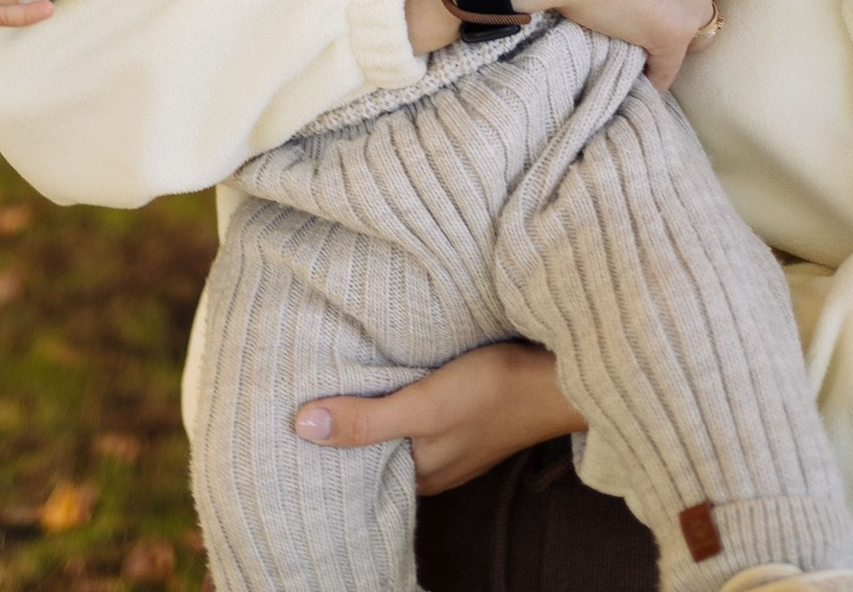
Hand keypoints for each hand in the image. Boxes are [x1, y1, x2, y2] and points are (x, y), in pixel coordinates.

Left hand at [292, 341, 583, 495]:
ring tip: (333, 382)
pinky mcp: (466, 415)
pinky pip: (419, 415)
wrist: (562, 377)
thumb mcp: (424, 405)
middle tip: (301, 396)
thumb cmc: (496, 390)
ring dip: (373, 410)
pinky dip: (400, 400)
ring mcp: (452, 442)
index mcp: (420, 474)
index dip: (326, 448)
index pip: (358, 470)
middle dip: (345, 428)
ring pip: (397, 431)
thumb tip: (301, 427)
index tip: (290, 422)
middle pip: (375, 450)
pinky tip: (389, 377)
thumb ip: (367, 420)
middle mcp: (433, 466)